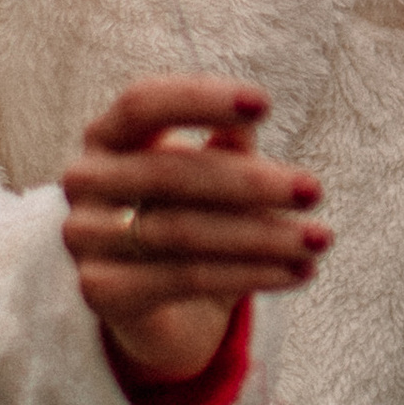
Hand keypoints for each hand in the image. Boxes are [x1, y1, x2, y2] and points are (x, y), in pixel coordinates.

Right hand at [62, 75, 329, 382]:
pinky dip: (250, 274)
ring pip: (183, 231)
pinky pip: (185, 278)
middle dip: (253, 182)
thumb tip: (246, 124)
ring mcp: (85, 237)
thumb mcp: (214, 173)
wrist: (162, 305)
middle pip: (172, 173)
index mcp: (107, 134)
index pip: (142, 102)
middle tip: (315, 190)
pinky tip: (296, 272)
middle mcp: (84, 180)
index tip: (265, 104)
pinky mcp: (100, 291)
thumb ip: (227, 147)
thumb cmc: (193, 214)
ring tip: (318, 240)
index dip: (200, 99)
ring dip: (262, 236)